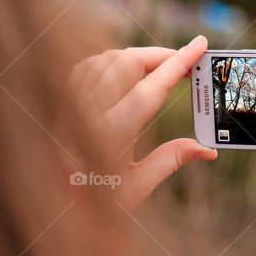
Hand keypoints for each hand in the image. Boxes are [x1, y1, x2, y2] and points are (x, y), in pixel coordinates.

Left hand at [69, 35, 216, 208]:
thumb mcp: (136, 187)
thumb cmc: (92, 204)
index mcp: (111, 135)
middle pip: (128, 63)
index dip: (180, 62)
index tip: (200, 44)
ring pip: (105, 59)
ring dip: (136, 55)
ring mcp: (69, 106)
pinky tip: (124, 69)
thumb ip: (171, 160)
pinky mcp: (59, 104)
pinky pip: (85, 67)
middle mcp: (87, 114)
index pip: (152, 87)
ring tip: (159, 64)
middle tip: (186, 59)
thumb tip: (207, 151)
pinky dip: (109, 60)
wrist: (48, 211)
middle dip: (161, 54)